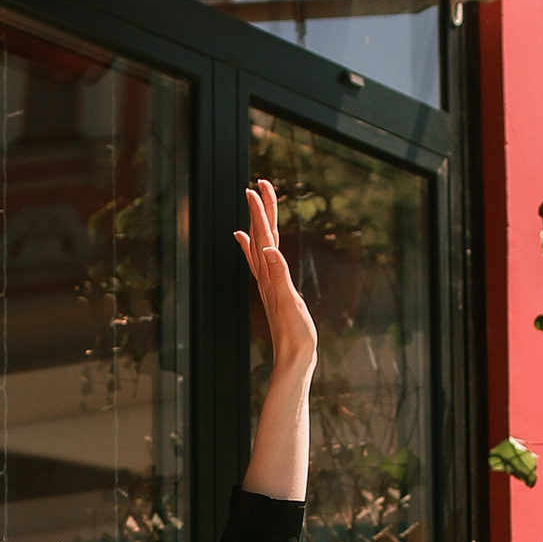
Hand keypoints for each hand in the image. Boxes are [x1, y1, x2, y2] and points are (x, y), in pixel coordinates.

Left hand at [235, 176, 316, 379]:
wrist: (293, 358)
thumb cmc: (294, 334)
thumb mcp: (289, 302)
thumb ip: (279, 275)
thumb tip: (268, 249)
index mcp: (270, 274)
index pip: (264, 235)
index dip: (261, 210)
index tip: (256, 187)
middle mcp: (266, 275)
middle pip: (262, 233)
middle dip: (262, 208)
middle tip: (261, 183)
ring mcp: (268, 282)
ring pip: (261, 243)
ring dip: (258, 222)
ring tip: (254, 203)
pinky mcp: (274, 290)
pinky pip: (260, 262)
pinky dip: (252, 247)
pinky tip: (247, 241)